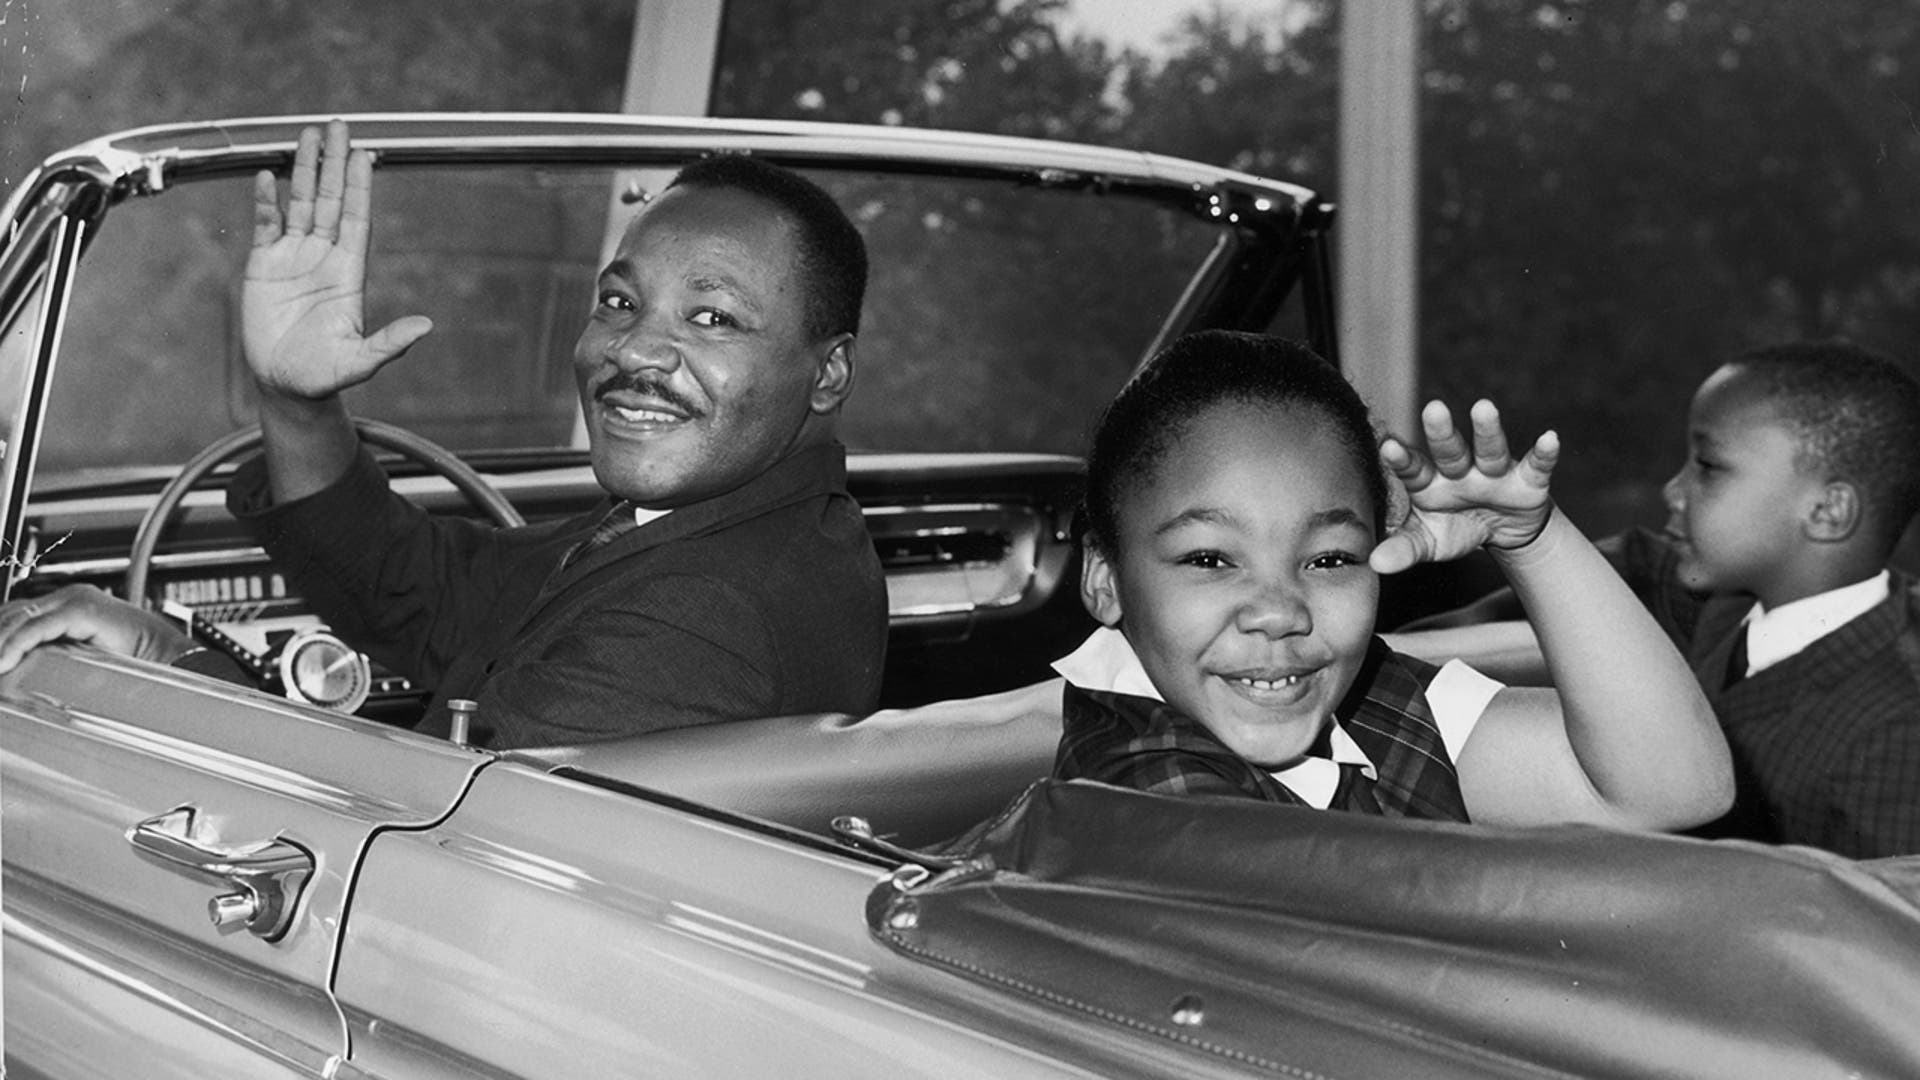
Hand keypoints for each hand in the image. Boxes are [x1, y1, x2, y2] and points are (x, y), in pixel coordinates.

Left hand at [0, 585, 196, 673]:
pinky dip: (16, 645)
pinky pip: (37, 627)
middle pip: (14, 612)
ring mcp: (76, 599)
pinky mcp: (81, 610)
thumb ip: (56, 650)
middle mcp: (71, 596)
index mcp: (71, 603)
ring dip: (1, 641)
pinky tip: (5, 662)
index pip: (19, 613)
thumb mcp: (83, 653)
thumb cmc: (135, 658)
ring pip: (19, 618)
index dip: (1, 633)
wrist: (167, 656)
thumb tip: (22, 662)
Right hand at [242, 119, 431, 403]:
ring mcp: (294, 258)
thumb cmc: (324, 376)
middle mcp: (323, 258)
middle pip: (331, 201)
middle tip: (338, 126)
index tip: (366, 155)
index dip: (360, 188)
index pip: (357, 219)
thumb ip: (389, 344)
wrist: (286, 386)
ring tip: (307, 136)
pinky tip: (267, 176)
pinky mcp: (264, 266)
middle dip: (334, 163)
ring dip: (303, 171)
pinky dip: (266, 201)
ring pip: (301, 204)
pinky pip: (266, 225)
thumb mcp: (359, 362)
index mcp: (348, 273)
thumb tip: (426, 328)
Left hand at [1369, 398, 1557, 574]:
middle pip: (1449, 451)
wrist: (1502, 533)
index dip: (1402, 459)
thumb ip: (1403, 549)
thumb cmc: (1454, 529)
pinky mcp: (1528, 481)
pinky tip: (1550, 438)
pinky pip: (1537, 465)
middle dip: (1442, 432)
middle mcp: (1460, 471)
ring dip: (1488, 430)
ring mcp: (1494, 473)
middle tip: (1432, 408)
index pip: (1413, 470)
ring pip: (1490, 449)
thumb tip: (1374, 564)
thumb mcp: (1428, 543)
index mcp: (1429, 483)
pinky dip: (1544, 453)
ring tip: (1484, 407)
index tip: (1387, 446)